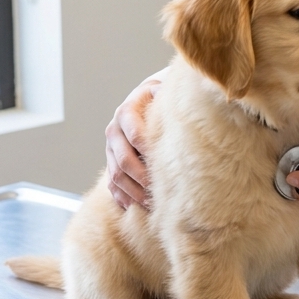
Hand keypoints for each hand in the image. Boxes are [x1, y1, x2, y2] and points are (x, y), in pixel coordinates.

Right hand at [105, 74, 162, 208]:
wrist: (142, 99)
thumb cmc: (159, 98)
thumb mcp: (162, 91)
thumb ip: (169, 95)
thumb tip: (189, 99)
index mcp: (126, 112)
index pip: (136, 135)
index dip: (149, 151)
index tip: (166, 165)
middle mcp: (114, 131)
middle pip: (124, 160)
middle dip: (142, 177)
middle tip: (159, 190)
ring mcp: (109, 149)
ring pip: (116, 176)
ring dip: (133, 192)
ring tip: (151, 203)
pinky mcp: (110, 163)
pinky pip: (111, 185)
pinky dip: (123, 198)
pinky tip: (137, 207)